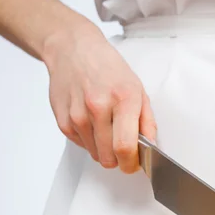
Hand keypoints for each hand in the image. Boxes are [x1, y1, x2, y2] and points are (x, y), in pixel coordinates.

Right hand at [43, 26, 155, 172]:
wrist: (73, 50)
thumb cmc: (108, 69)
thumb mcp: (137, 89)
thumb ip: (147, 121)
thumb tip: (151, 147)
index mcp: (123, 99)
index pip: (125, 147)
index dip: (131, 163)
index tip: (133, 164)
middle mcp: (98, 107)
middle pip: (108, 157)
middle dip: (118, 159)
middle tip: (122, 146)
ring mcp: (77, 114)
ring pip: (95, 154)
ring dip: (103, 148)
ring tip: (106, 125)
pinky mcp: (63, 120)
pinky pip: (81, 145)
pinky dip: (89, 140)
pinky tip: (92, 121)